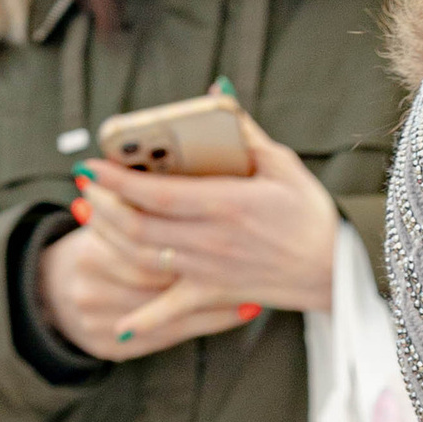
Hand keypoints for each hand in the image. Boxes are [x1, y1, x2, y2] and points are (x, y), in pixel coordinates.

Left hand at [37, 108, 336, 361]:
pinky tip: (121, 328)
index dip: (117, 178)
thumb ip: (243, 130)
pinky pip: (174, 311)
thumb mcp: (282, 163)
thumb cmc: (311, 213)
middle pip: (138, 224)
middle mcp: (211, 241)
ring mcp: (210, 272)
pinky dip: (146, 321)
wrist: (337, 270)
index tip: (92, 162)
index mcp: (226, 204)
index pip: (156, 192)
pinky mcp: (216, 294)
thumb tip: (215, 92)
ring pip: (144, 257)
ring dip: (108, 237)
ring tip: (91, 215)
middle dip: (102, 203)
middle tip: (85, 184)